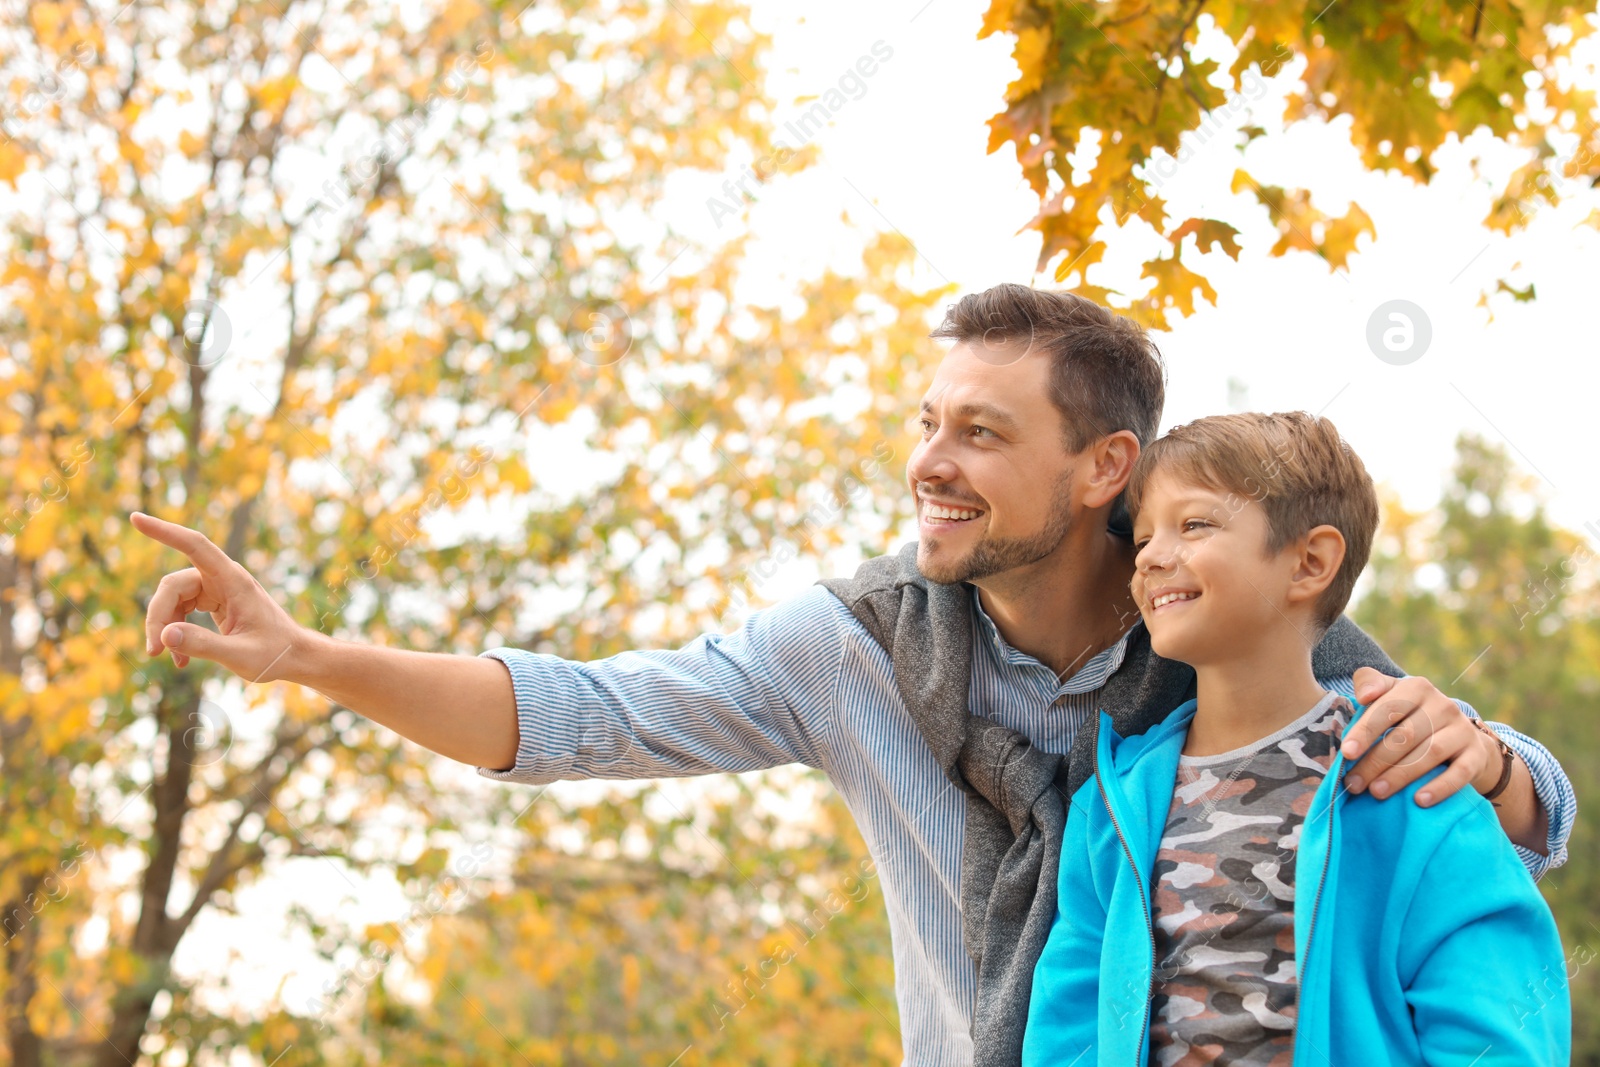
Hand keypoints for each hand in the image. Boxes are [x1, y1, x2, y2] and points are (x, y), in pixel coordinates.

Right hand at [132, 512, 304, 683]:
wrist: (296, 658)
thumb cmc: (276, 654)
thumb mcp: (240, 655)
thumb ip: (203, 645)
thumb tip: (164, 635)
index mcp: (233, 580)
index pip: (195, 546)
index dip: (165, 532)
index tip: (136, 518)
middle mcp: (223, 579)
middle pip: (173, 586)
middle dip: (158, 616)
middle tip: (154, 652)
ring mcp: (217, 590)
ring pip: (174, 599)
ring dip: (165, 627)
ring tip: (167, 658)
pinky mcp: (214, 603)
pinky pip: (182, 611)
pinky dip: (177, 633)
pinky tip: (180, 660)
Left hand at [1339, 667, 1499, 805]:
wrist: (1461, 738)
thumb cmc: (1411, 717)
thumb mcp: (1391, 695)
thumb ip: (1371, 685)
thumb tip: (1363, 694)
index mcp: (1417, 688)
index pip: (1388, 708)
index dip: (1365, 731)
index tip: (1347, 752)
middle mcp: (1443, 705)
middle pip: (1406, 735)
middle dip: (1376, 761)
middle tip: (1354, 783)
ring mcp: (1462, 730)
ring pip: (1430, 754)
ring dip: (1400, 775)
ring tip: (1377, 792)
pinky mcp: (1476, 755)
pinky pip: (1460, 773)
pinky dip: (1439, 787)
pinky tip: (1419, 801)